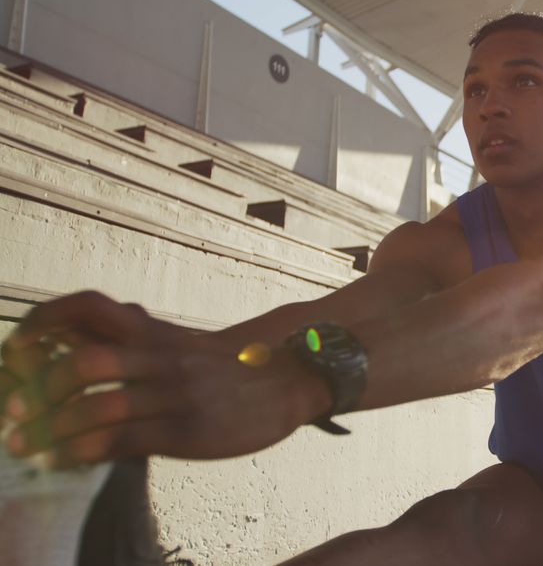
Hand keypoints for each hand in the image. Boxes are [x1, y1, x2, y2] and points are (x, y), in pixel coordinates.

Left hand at [1, 291, 326, 467]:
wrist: (291, 379)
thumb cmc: (228, 366)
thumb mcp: (181, 341)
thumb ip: (137, 336)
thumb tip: (84, 333)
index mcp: (155, 331)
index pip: (89, 307)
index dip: (43, 321)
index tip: (16, 346)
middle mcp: (162, 356)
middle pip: (86, 361)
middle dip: (40, 389)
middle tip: (15, 410)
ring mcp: (175, 394)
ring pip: (99, 407)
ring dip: (52, 429)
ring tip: (27, 444)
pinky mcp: (186, 431)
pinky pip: (123, 442)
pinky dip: (82, 452)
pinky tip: (65, 459)